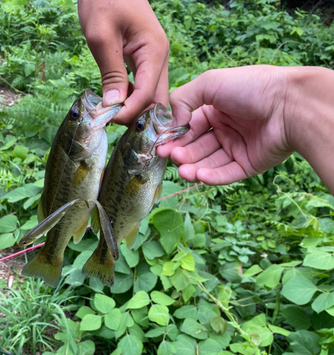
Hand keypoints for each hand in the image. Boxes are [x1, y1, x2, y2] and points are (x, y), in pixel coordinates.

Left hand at [78, 0, 168, 124]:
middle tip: (111, 122)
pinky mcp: (146, 62)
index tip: (108, 119)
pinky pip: (144, 88)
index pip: (147, 94)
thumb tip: (114, 107)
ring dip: (135, 110)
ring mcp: (155, 61)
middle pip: (156, 101)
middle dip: (137, 117)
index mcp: (154, 51)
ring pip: (152, 97)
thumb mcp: (101, 35)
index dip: (130, 111)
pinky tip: (116, 103)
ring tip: (111, 115)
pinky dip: (132, 100)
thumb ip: (110, 72)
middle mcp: (160, 59)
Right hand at [158, 65, 294, 184]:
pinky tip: (200, 175)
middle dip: (182, 154)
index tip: (161, 146)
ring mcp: (237, 148)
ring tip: (184, 170)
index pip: (190, 127)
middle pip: (197, 147)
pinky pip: (227, 174)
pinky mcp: (248, 165)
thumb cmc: (251, 88)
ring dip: (194, 167)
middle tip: (171, 157)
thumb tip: (171, 122)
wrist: (288, 105)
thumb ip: (184, 98)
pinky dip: (212, 176)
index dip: (176, 137)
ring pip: (209, 163)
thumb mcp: (211, 82)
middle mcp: (226, 129)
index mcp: (217, 109)